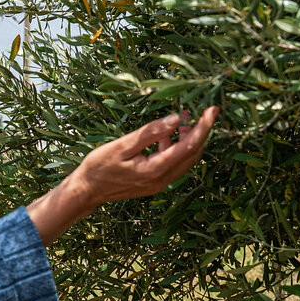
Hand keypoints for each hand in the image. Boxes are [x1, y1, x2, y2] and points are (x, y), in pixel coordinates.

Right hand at [28, 106, 218, 243]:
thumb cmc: (100, 166)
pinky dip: (178, 147)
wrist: (87, 190)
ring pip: (186, 160)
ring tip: (184, 117)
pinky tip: (168, 135)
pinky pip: (175, 163)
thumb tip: (176, 119)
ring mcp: (160, 183)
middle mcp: (162, 179)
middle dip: (201, 131)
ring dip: (190, 139)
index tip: (212, 110)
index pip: (189, 146)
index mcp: (155, 169)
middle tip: (202, 110)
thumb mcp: (123, 145)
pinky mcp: (155, 182)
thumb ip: (151, 133)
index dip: (203, 127)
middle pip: (193, 154)